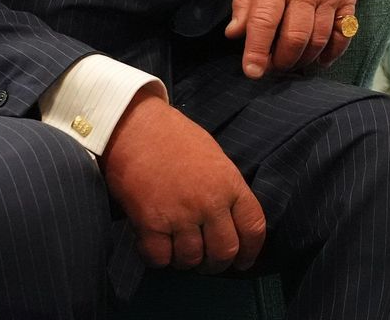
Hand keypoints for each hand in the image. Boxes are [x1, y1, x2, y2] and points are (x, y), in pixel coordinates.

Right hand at [102, 89, 265, 272]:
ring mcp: (180, 215)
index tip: (243, 261)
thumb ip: (225, 191)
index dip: (250, 251)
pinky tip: (156, 247)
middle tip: (206, 263)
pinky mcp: (150, 223)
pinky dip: (159, 259)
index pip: (253, 227)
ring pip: (191, 259)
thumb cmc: (176, 138)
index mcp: (230, 184)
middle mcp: (210, 203)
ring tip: (179, 251)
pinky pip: (160, 258)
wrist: (136, 126)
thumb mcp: (215, 159)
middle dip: (216, 264)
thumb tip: (228, 222)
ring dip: (186, 262)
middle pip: (224, 252)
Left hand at [225, 0, 358, 77]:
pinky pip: (343, 35)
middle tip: (271, 67)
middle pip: (294, 37)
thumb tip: (235, 34)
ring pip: (318, 40)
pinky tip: (318, 59)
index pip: (264, 21)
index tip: (252, 72)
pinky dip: (331, 53)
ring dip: (303, 59)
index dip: (256, 51)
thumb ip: (244, 1)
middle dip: (280, 60)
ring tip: (290, 63)